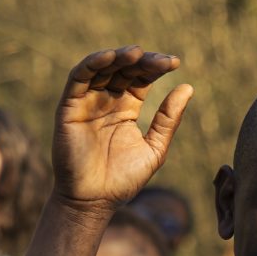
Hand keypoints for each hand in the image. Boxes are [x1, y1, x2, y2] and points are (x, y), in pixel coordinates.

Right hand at [51, 46, 192, 207]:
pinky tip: (110, 57)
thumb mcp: (154, 148)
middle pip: (123, 69)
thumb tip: (188, 87)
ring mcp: (87, 102)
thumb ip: (168, 119)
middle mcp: (106, 101)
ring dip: (118, 56)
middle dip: (141, 60)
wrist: (93, 202)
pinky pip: (78, 78)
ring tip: (136, 53)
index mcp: (127, 108)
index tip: (174, 64)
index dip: (155, 67)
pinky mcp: (69, 107)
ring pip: (101, 68)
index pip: (141, 78)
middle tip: (160, 61)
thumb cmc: (123, 180)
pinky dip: (92, 63)